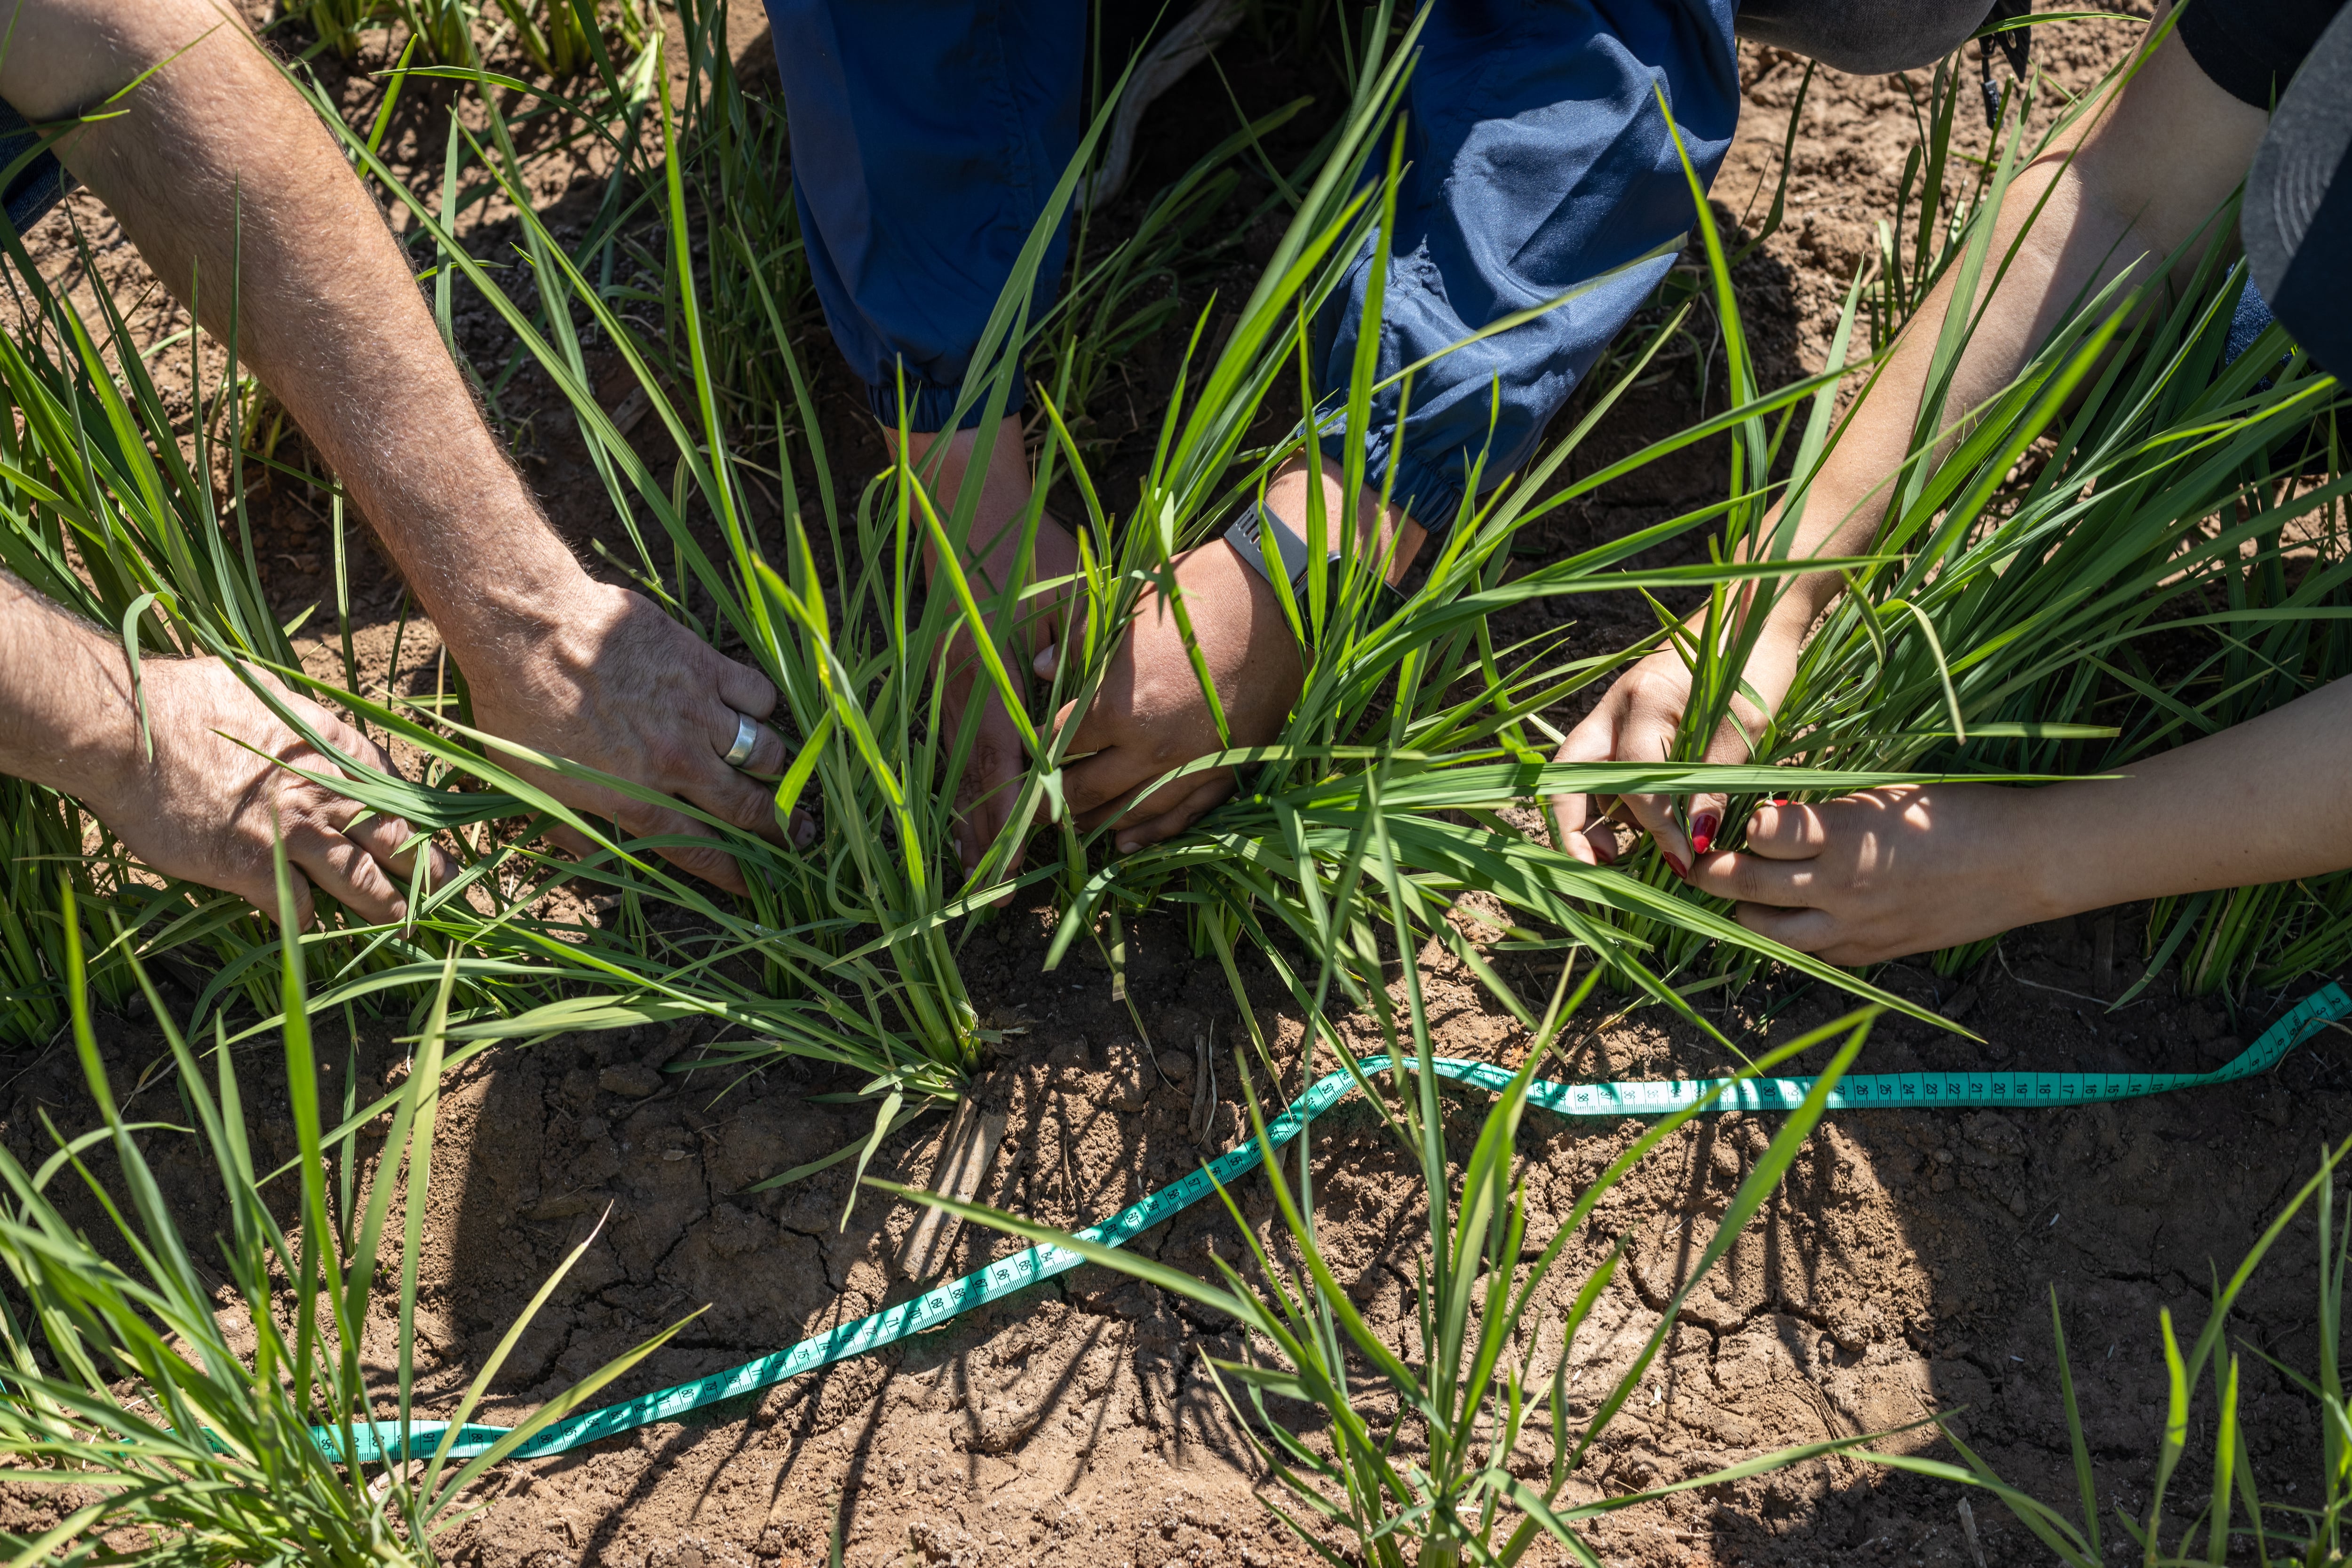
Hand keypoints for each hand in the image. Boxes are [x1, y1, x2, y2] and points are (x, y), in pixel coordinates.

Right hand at [84, 658, 451, 928]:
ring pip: (362, 882)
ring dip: (386, 908)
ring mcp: (293, 832)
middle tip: (446, 892)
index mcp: (333, 747)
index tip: (431, 839)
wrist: (128, 727)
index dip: (419, 820)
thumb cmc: (186, 701)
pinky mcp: (254, 867)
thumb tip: (303, 720)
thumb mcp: (264, 693)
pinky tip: (310, 930)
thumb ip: (297, 718)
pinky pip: (298, 909)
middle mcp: (325, 792)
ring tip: (405, 927)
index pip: (398, 790)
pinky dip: (308, 923)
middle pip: (396, 840)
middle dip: (426, 870)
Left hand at [452, 580, 803, 894]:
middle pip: (747, 806)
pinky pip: (757, 694)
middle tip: (801, 836)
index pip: (698, 848)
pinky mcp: (704, 665)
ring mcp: (697, 711)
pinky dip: (761, 707)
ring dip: (774, 767)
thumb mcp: (530, 787)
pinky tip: (753, 709)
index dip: (732, 873)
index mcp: (636, 798)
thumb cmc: (517, 706)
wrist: (528, 628)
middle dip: (779, 829)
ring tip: (778, 771)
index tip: (756, 885)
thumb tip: (599, 864)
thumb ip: (573, 831)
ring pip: (764, 751)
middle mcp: (677, 762)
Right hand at [898, 416, 1081, 882]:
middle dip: (981, 842)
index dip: (1008, 827)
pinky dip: (966, 781)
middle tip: (990, 898)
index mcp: (989, 680)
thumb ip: (1076, 664)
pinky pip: (955, 743)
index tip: (1013, 874)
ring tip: (978, 873)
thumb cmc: (1031, 549)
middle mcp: (958, 693)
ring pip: (958, 768)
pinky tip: (972, 813)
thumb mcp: (1071, 602)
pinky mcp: (944, 678)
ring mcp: (944, 687)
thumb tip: (1070, 722)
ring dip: (969, 819)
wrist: (966, 506)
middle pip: (970, 784)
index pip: (1002, 773)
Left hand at [1043, 539, 1301, 850]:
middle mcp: (1152, 748)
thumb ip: (1079, 648)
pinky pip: (1183, 816)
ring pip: (1133, 813)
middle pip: (1088, 790)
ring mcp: (1193, 765)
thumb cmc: (1196, 596)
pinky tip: (1127, 843)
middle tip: (1040, 805)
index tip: (1027, 759)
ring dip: (1099, 823)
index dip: (1038, 754)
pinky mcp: (1228, 770)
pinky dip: (1152, 833)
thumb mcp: (1126, 611)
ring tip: (1076, 826)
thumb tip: (1039, 672)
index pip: (1059, 746)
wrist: (1276, 601)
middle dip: (1059, 800)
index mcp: (1119, 706)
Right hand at [1547, 612, 1804, 871]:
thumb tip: (1693, 844)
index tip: (1685, 858)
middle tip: (1594, 868)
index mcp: (1645, 700)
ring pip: (1580, 773)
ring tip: (1618, 855)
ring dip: (1590, 816)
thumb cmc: (1754, 667)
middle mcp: (1615, 705)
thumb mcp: (1743, 730)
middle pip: (1568, 774)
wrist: (1753, 618)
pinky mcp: (1624, 720)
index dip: (1657, 826)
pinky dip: (1610, 800)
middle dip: (1570, 826)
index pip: (1635, 779)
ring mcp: (1613, 710)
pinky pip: (1602, 767)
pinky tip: (1634, 827)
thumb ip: (1712, 785)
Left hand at [1685, 786, 2061, 965]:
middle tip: (1691, 858)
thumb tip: (1770, 809)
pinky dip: (1786, 936)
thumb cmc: (1959, 812)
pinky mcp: (1872, 953)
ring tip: (1731, 889)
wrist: (2025, 862)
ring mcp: (1854, 927)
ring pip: (1765, 930)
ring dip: (1739, 910)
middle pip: (1745, 885)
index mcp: (1844, 836)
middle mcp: (1840, 887)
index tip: (1722, 811)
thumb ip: (1827, 807)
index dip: (1734, 822)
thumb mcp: (1885, 792)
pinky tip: (1784, 915)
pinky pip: (1810, 953)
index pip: (1759, 833)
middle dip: (1708, 871)